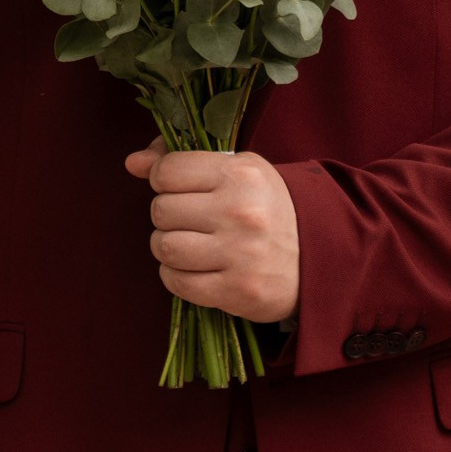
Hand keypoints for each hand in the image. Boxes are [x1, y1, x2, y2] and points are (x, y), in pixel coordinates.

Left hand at [125, 143, 301, 326]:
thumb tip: (132, 163)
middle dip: (168, 216)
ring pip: (164, 247)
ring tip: (189, 244)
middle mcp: (240, 212)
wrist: (318, 258)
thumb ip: (182, 160)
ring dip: (168, 247)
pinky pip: (176, 282)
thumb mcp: (236, 170)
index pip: (168, 171)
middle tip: (189, 220)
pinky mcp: (236, 291)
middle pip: (161, 210)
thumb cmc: (267, 208)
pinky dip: (177, 276)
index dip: (164, 180)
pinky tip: (196, 268)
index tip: (179, 188)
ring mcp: (239, 254)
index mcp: (241, 174)